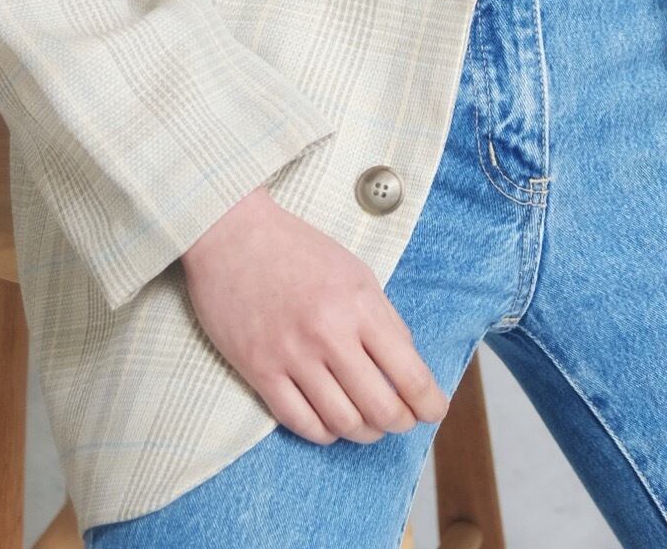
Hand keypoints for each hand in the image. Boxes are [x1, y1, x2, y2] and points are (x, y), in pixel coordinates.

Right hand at [180, 187, 453, 444]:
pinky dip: (324, 433)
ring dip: (363, 432)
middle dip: (400, 422)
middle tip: (402, 420)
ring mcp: (292, 355)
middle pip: (380, 408)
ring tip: (368, 425)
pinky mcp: (259, 370)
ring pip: (343, 423)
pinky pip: (301, 422)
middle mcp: (329, 333)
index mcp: (359, 304)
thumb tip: (407, 364)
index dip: (429, 402)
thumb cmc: (296, 248)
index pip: (409, 372)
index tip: (434, 411)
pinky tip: (331, 424)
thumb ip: (382, 317)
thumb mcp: (354, 271)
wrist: (231, 232)